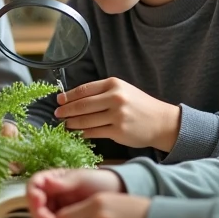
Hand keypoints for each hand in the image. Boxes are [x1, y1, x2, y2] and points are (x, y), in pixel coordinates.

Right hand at [27, 168, 122, 217]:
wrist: (115, 195)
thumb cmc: (98, 181)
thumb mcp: (82, 178)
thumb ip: (65, 182)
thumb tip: (46, 183)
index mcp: (50, 180)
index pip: (34, 186)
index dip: (33, 194)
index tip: (39, 200)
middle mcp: (48, 196)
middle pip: (34, 206)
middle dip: (39, 216)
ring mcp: (53, 210)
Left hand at [55, 78, 180, 151]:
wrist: (161, 121)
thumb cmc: (139, 105)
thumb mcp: (122, 90)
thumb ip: (101, 92)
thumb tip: (73, 99)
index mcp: (114, 84)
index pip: (84, 90)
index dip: (68, 96)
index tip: (59, 101)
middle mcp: (115, 98)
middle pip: (82, 105)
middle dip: (66, 111)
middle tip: (57, 114)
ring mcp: (117, 115)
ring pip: (86, 120)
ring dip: (72, 123)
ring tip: (66, 124)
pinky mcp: (118, 131)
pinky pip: (94, 132)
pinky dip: (83, 133)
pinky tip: (79, 133)